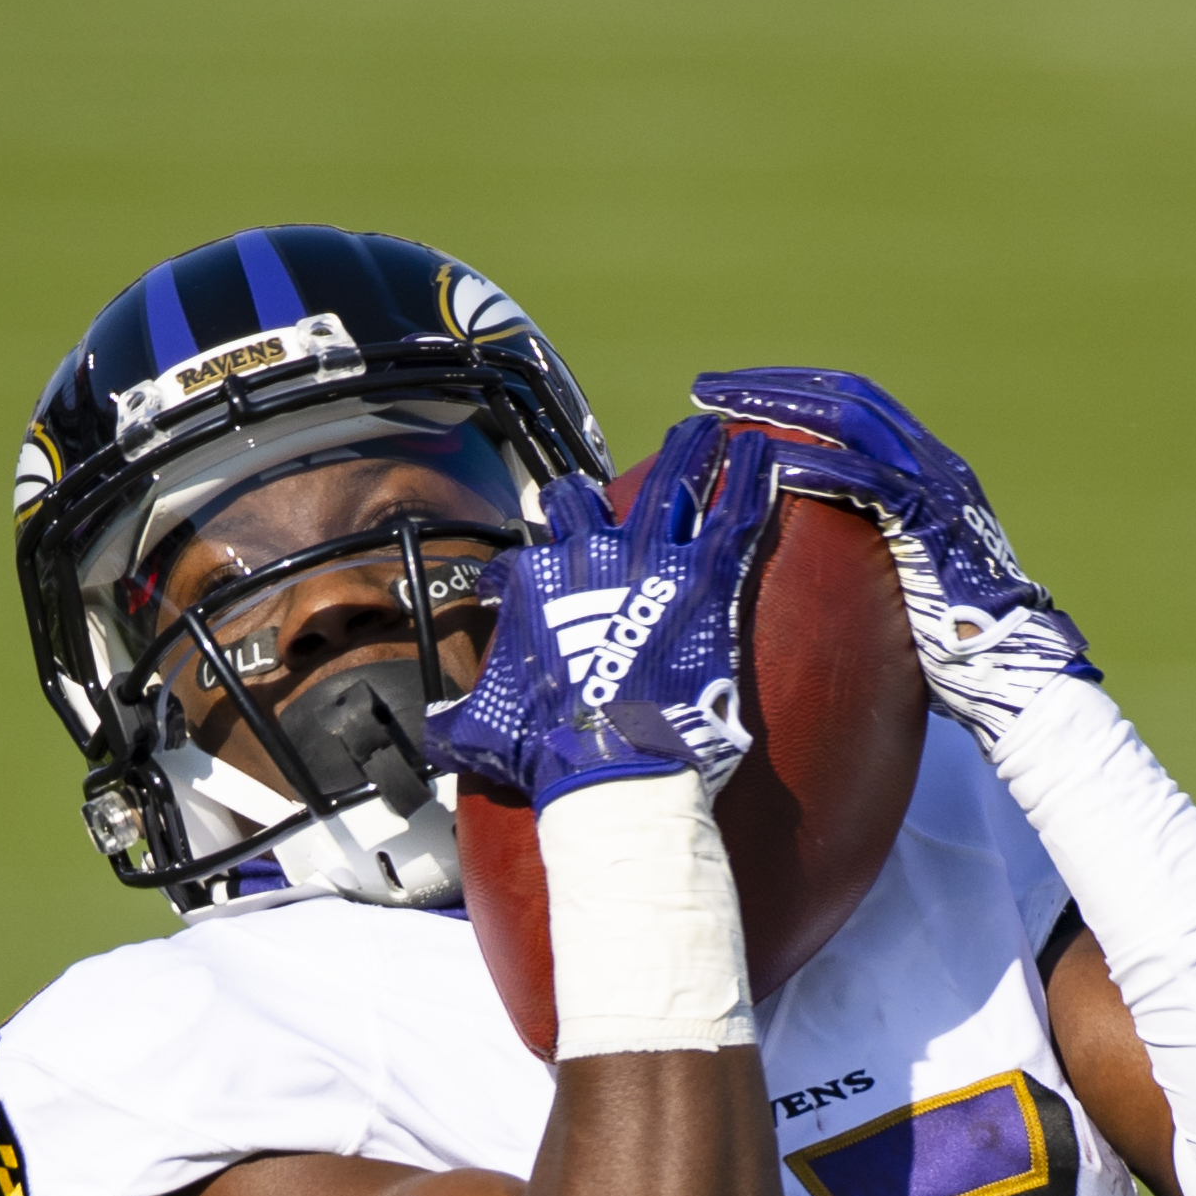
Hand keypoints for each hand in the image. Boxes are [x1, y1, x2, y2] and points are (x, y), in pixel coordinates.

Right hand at [425, 424, 777, 809]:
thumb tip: (436, 729)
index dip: (528, 562)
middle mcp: (587, 556)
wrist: (610, 764)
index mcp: (536, 584)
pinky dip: (747, 478)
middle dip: (590, 489)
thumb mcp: (483, 731)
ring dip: (687, 453)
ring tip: (705, 432)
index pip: (524, 555)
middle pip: (584, 500)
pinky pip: (732, 512)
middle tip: (605, 484)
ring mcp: (650, 559)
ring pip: (669, 483)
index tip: (532, 570)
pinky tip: (760, 451)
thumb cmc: (549, 750)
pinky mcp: (704, 577)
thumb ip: (458, 720)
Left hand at [688, 364, 1094, 733]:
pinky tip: (769, 464)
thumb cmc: (951, 647)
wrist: (1009, 672)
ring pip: (852, 422)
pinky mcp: (932, 521)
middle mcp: (936, 464)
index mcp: (927, 471)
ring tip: (722, 410)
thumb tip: (799, 574)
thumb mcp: (897, 586)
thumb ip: (861, 558)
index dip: (794, 391)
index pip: (854, 406)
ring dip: (781, 409)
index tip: (737, 394)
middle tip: (711, 387)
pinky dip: (817, 466)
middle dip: (774, 385)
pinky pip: (866, 479)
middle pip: (846, 396)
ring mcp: (938, 487)